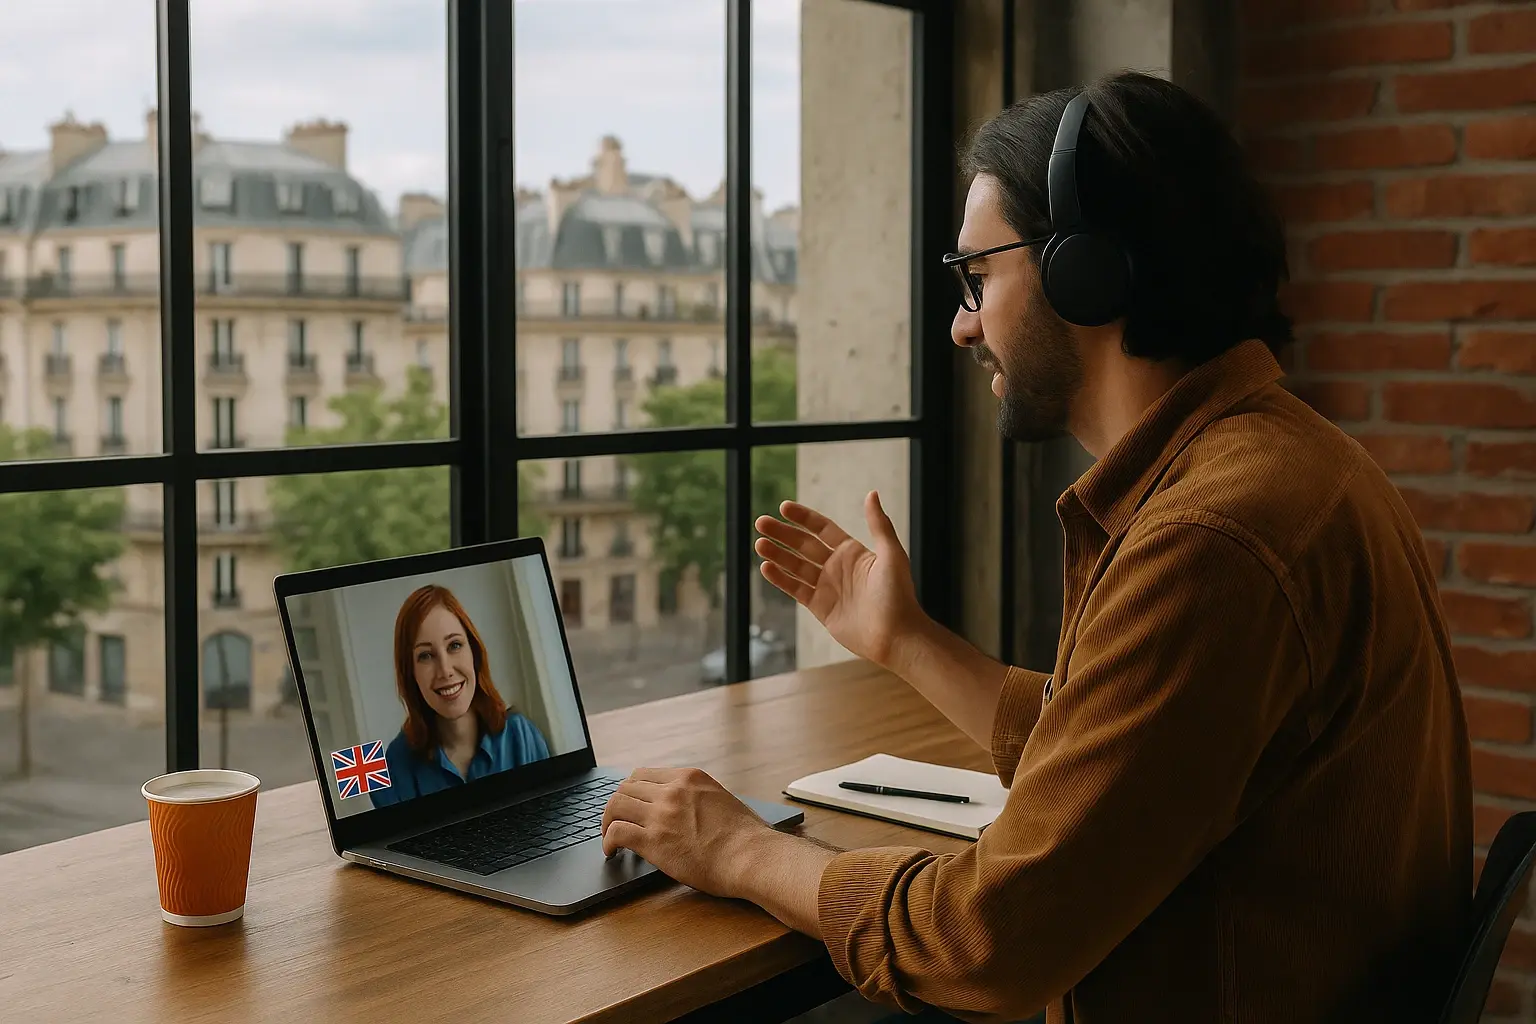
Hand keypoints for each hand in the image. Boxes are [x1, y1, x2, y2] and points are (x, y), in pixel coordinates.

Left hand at [600, 767, 776, 897]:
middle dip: (616, 805)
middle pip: (625, 788)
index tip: (629, 803)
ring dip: (607, 821)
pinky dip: (608, 842)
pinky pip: (617, 833)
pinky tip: (611, 852)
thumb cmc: (746, 836)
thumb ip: (699, 798)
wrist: (751, 857)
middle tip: (614, 820)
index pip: (644, 774)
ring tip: (608, 836)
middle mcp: (672, 791)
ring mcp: (661, 815)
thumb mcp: (721, 799)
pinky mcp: (654, 841)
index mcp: (689, 777)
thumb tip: (691, 808)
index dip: (631, 790)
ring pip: (615, 806)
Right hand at [754, 491, 928, 669]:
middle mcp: (837, 567)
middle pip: (803, 545)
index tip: (783, 507)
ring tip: (759, 543)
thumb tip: (872, 494)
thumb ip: (879, 524)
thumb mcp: (891, 555)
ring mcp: (827, 587)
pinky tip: (766, 568)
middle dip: (782, 534)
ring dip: (777, 554)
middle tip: (761, 523)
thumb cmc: (898, 595)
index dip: (803, 518)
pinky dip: (780, 579)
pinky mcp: (820, 607)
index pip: (821, 529)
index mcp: (852, 552)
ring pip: (796, 566)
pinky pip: (796, 589)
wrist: (896, 636)